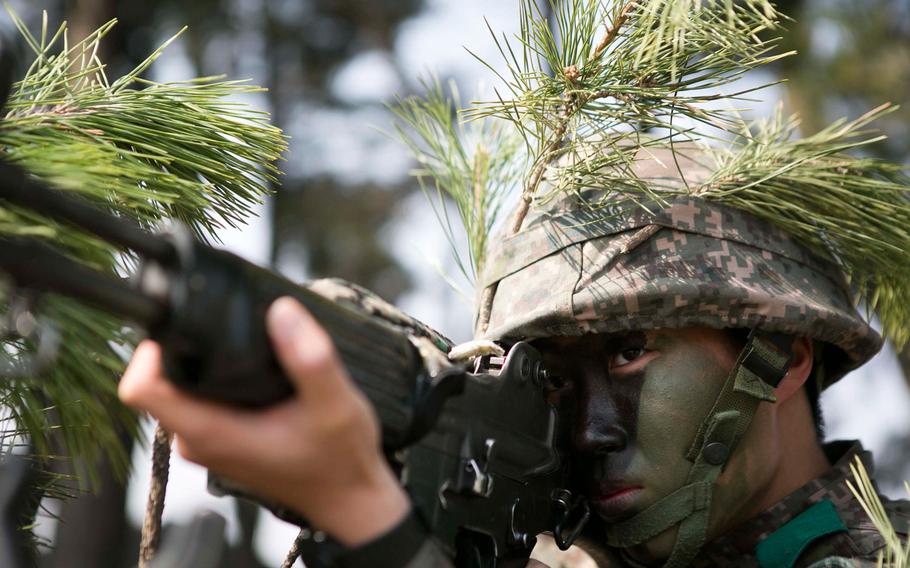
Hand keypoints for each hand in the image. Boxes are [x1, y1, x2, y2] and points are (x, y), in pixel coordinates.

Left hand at [119, 297, 409, 545]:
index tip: (188, 325)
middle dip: (184, 345)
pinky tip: (254, 366)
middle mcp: (199, 440)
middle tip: (229, 325)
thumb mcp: (336, 403)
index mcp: (213, 433)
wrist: (349, 496)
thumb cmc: (340, 459)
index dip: (152, 350)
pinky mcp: (222, 438)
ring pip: (179, 386)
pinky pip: (199, 397)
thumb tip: (282, 311)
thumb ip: (309, 358)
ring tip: (247, 344)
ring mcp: (209, 441)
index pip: (142, 389)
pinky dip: (217, 376)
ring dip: (203, 359)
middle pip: (158, 380)